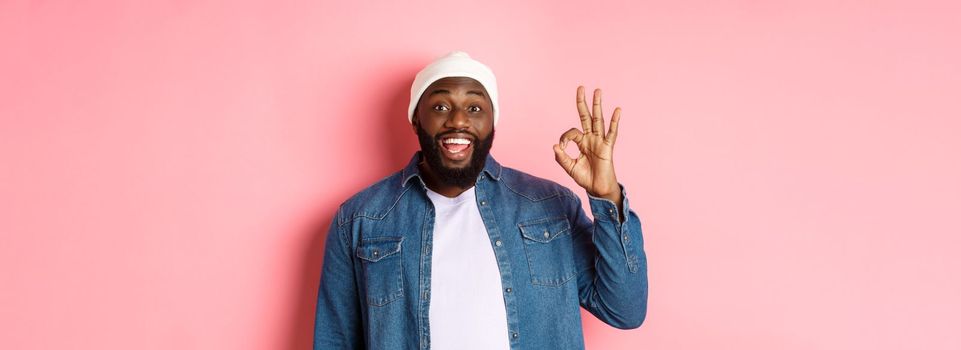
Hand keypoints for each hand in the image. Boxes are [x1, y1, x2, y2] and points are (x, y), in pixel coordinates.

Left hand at [553, 86, 622, 203]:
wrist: (597, 189)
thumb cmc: (585, 178)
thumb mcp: (569, 167)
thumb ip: (561, 157)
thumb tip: (555, 145)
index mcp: (581, 142)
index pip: (571, 131)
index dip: (564, 137)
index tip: (561, 147)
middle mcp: (591, 138)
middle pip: (586, 116)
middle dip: (582, 102)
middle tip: (581, 87)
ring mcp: (600, 141)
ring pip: (598, 120)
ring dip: (597, 105)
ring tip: (597, 91)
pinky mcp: (608, 147)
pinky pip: (612, 133)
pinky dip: (614, 122)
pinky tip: (617, 110)